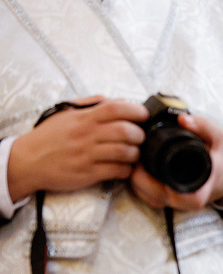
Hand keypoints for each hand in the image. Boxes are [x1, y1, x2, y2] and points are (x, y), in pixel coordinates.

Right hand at [8, 96, 147, 200]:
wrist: (27, 161)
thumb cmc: (50, 137)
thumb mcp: (67, 114)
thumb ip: (93, 105)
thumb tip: (119, 100)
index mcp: (83, 118)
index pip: (116, 108)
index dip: (136, 111)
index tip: (144, 115)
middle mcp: (86, 135)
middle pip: (125, 131)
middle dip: (140, 135)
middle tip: (141, 137)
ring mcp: (87, 155)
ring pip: (125, 152)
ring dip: (136, 153)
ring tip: (134, 153)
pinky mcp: (88, 173)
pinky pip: (117, 171)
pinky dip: (127, 169)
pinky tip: (124, 167)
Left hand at [130, 113, 222, 210]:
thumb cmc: (222, 157)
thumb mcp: (219, 138)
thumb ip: (204, 126)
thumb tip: (183, 119)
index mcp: (200, 191)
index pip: (178, 196)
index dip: (156, 182)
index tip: (146, 164)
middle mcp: (185, 201)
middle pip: (153, 195)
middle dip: (140, 175)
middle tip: (136, 153)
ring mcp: (173, 202)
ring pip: (145, 195)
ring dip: (136, 177)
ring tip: (136, 156)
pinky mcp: (165, 199)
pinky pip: (144, 194)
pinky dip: (138, 180)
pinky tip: (139, 164)